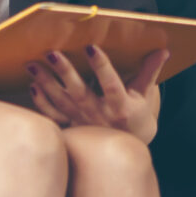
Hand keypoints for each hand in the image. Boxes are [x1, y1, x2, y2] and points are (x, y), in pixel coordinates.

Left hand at [27, 45, 167, 142]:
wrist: (125, 149)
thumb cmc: (135, 115)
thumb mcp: (145, 95)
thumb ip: (150, 72)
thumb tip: (163, 50)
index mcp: (120, 106)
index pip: (110, 84)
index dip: (101, 66)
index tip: (91, 46)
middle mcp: (98, 115)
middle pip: (79, 92)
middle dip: (64, 72)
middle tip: (51, 52)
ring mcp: (82, 121)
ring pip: (61, 101)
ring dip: (45, 83)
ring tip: (32, 64)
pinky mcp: (71, 126)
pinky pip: (53, 115)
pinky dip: (42, 102)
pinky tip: (33, 85)